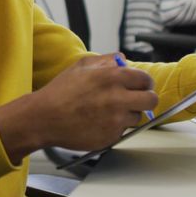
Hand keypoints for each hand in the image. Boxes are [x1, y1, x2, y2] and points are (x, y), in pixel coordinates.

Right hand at [0, 54, 156, 162]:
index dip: (144, 83)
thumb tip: (123, 60)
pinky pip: (123, 132)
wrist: (44, 118)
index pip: (145, 79)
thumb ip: (106, 60)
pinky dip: (115, 128)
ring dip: (128, 115)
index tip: (141, 86)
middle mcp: (118, 98)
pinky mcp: (111, 137)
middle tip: (135, 100)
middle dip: (145, 99)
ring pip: (137, 117)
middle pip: (151, 100)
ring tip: (109, 112)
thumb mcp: (81, 66)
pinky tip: (99, 122)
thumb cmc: (60, 92)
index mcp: (113, 77)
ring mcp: (116, 120)